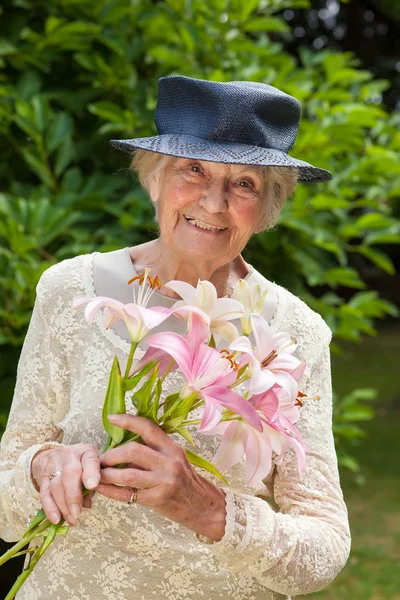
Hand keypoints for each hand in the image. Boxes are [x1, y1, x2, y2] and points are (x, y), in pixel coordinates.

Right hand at [31, 444, 100, 525]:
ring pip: (56, 486)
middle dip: (73, 496)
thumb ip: (92, 484)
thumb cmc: (81, 464)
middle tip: (77, 513)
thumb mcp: (91, 467)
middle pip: (69, 474)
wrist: (55, 455)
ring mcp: (54, 466)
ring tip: (72, 519)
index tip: (92, 485)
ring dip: (63, 506)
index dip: (91, 472)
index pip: (90, 459)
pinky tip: (56, 519)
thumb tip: (87, 505)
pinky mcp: (43, 478)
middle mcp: (70, 457)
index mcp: (86, 452)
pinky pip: (44, 494)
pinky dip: (50, 508)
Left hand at [95, 414, 226, 540]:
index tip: (112, 418)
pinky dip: (111, 492)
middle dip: (112, 454)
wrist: (202, 506)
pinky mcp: (158, 499)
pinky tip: (102, 489)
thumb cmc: (185, 481)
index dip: (128, 421)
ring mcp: (164, 481)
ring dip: (108, 474)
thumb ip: (154, 452)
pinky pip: (128, 494)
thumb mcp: (174, 460)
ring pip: (128, 474)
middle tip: (101, 459)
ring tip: (98, 474)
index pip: (148, 428)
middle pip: (133, 450)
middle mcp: (169, 461)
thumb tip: (124, 445)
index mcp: (172, 448)